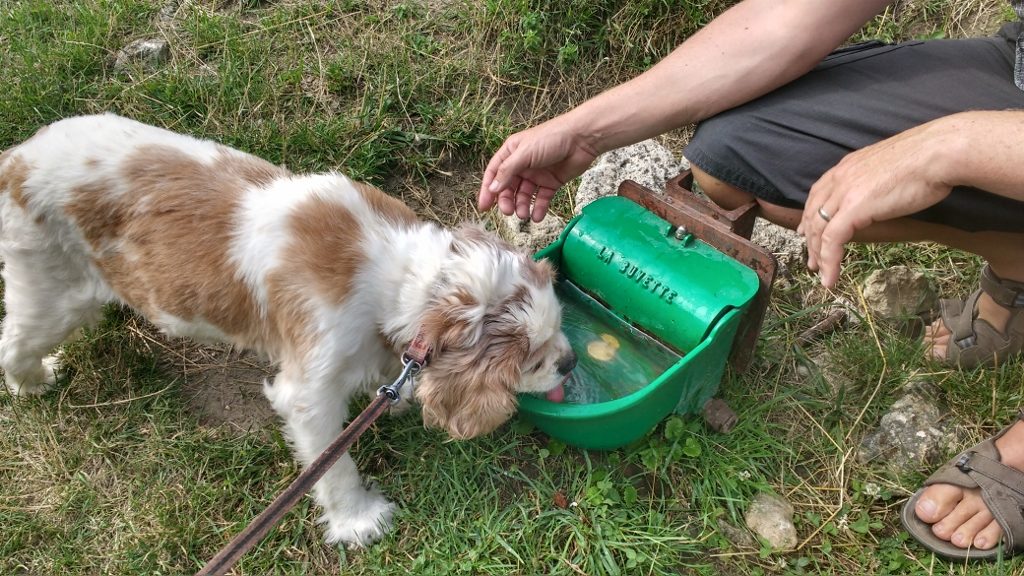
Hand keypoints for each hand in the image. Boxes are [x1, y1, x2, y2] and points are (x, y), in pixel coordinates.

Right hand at [478, 118, 598, 221]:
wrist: (582, 138)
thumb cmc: (552, 138)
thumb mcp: (525, 153)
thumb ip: (507, 171)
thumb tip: (492, 189)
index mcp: (511, 152)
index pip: (494, 173)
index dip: (488, 190)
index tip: (484, 207)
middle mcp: (522, 164)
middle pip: (508, 187)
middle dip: (506, 201)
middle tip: (508, 212)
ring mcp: (537, 174)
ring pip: (524, 195)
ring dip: (522, 206)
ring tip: (524, 215)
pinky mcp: (551, 182)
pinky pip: (541, 199)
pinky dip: (538, 208)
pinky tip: (537, 216)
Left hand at [797, 121, 952, 286]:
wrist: (939, 153)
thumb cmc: (928, 159)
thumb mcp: (890, 170)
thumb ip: (875, 184)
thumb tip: (879, 198)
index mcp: (848, 166)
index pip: (818, 193)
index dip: (810, 215)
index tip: (806, 232)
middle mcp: (840, 177)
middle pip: (814, 213)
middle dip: (810, 239)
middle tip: (812, 260)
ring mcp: (844, 192)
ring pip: (819, 229)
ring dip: (818, 255)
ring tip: (821, 274)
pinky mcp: (853, 208)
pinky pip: (832, 240)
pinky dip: (829, 262)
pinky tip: (831, 279)